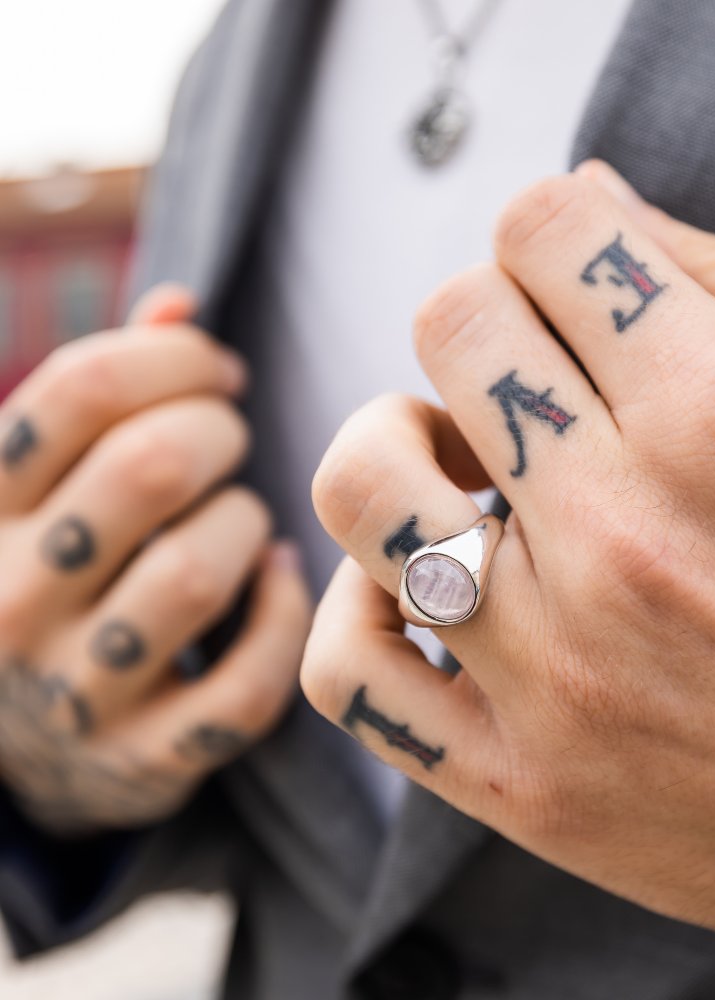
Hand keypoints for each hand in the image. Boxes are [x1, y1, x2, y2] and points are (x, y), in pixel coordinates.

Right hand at [0, 285, 310, 833]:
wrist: (33, 737)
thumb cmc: (65, 570)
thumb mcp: (50, 481)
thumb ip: (106, 392)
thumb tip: (180, 305)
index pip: (79, 388)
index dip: (177, 359)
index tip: (218, 374)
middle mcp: (13, 597)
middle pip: (152, 468)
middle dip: (221, 431)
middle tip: (233, 439)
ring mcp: (77, 688)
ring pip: (198, 574)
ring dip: (248, 525)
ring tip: (244, 521)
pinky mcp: (148, 755)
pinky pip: (248, 684)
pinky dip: (283, 618)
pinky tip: (279, 581)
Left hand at [303, 164, 714, 985]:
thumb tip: (593, 193)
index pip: (545, 230)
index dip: (549, 229)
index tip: (571, 275)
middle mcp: (622, 530)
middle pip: (450, 328)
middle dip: (486, 323)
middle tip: (533, 375)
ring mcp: (557, 665)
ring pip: (364, 483)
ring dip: (392, 445)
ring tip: (457, 469)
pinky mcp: (520, 778)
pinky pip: (349, 671)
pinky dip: (350, 611)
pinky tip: (410, 590)